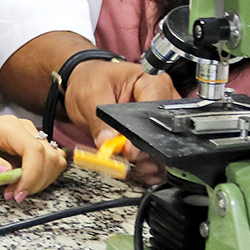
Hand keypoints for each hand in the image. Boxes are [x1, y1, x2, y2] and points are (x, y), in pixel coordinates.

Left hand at [0, 116, 66, 200]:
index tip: (17, 195)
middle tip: (13, 195)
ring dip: (40, 180)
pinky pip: (47, 162)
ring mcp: (27, 137)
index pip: (35, 150)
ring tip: (16, 190)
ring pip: (53, 160)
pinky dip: (40, 176)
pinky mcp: (27, 147)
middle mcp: (22, 129)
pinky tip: (22, 183)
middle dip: (36, 181)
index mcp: (8, 127)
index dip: (32, 175)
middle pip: (49, 156)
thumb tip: (8, 173)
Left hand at [68, 61, 177, 184]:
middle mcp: (162, 99)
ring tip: (131, 166)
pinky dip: (147, 164)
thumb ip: (101, 121)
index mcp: (152, 81)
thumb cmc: (91, 80)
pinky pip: (157, 153)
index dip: (143, 134)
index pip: (156, 112)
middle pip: (165, 132)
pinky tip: (137, 170)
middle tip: (127, 157)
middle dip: (146, 150)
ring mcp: (159, 117)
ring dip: (148, 160)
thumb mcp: (91, 94)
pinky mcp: (152, 133)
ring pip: (164, 146)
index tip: (128, 149)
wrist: (84, 84)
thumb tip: (108, 143)